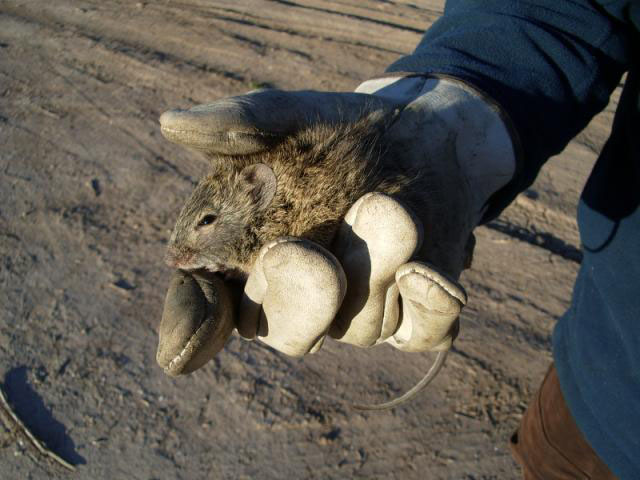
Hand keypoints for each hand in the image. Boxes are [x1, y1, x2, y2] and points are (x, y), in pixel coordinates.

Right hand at [156, 77, 515, 365]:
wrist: (423, 134)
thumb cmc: (340, 133)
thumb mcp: (293, 117)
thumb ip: (241, 123)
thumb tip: (173, 123)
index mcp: (251, 259)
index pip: (207, 310)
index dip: (191, 327)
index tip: (181, 349)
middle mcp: (302, 296)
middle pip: (288, 333)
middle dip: (298, 300)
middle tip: (304, 253)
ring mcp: (360, 309)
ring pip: (361, 326)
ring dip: (373, 270)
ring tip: (389, 207)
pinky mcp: (417, 310)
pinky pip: (420, 331)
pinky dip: (424, 308)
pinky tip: (422, 272)